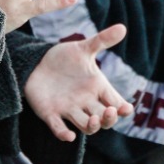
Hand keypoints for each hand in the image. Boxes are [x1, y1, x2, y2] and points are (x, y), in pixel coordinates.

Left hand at [24, 25, 134, 141]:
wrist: (38, 62)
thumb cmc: (65, 58)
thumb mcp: (83, 48)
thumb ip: (101, 40)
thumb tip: (122, 28)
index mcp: (97, 89)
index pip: (116, 103)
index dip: (123, 109)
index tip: (126, 108)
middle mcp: (86, 103)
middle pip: (104, 119)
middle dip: (109, 118)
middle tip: (110, 111)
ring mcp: (69, 110)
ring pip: (86, 126)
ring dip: (92, 126)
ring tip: (93, 119)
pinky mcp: (51, 114)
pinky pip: (59, 129)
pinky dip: (63, 134)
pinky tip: (68, 136)